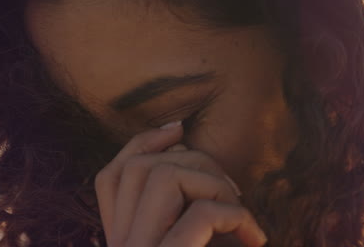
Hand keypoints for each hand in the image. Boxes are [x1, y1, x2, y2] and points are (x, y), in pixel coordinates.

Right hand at [94, 122, 266, 246]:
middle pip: (139, 169)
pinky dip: (236, 216)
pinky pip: (201, 213)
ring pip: (164, 177)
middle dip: (195, 162)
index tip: (178, 128)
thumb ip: (177, 202)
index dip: (142, 142)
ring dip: (215, 185)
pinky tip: (254, 237)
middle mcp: (122, 246)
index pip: (110, 177)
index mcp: (122, 240)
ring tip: (242, 216)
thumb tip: (177, 139)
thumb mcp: (194, 235)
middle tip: (235, 192)